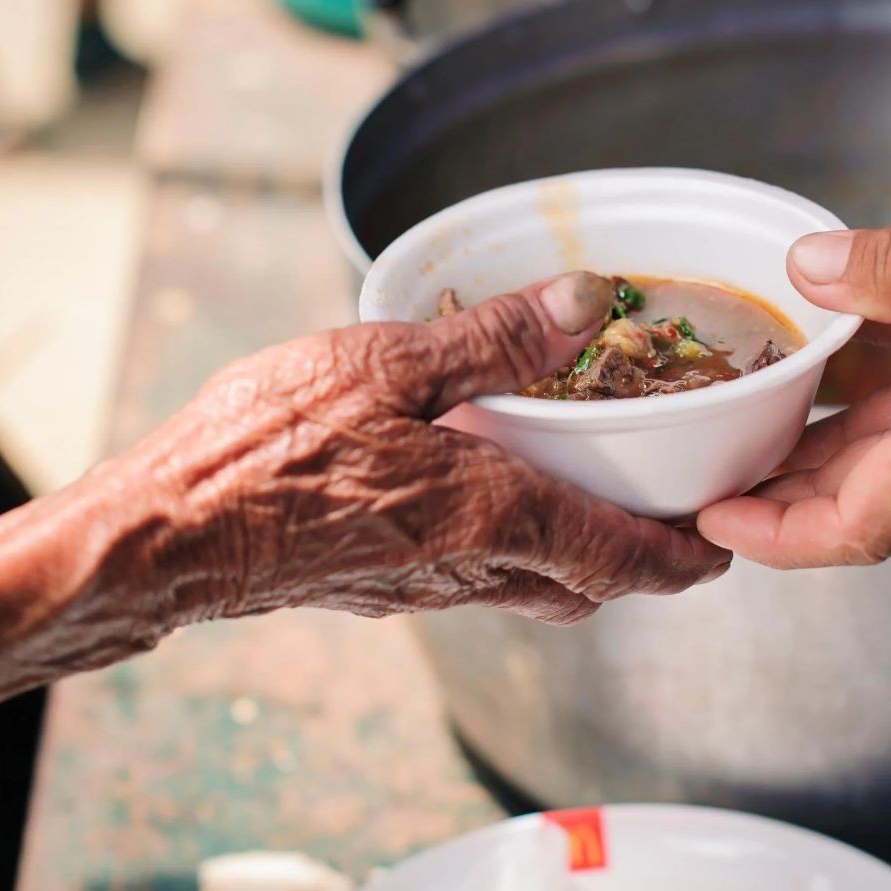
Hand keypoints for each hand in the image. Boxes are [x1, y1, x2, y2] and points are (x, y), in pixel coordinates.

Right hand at [113, 271, 729, 627]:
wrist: (169, 535)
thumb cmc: (265, 449)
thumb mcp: (386, 363)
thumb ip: (495, 337)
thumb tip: (589, 301)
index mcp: (494, 515)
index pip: (624, 558)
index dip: (683, 558)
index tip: (721, 547)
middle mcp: (472, 569)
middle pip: (588, 583)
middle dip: (639, 560)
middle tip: (669, 516)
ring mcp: (424, 589)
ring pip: (535, 586)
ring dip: (580, 555)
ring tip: (594, 500)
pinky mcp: (381, 589)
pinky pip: (478, 579)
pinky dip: (517, 549)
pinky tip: (489, 497)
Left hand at [697, 155, 890, 567]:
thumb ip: (889, 265)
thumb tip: (806, 271)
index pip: (861, 523)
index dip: (779, 534)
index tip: (716, 519)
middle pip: (854, 499)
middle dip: (771, 493)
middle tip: (697, 468)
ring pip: (875, 454)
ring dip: (804, 444)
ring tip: (731, 417)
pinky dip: (854, 394)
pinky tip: (812, 356)